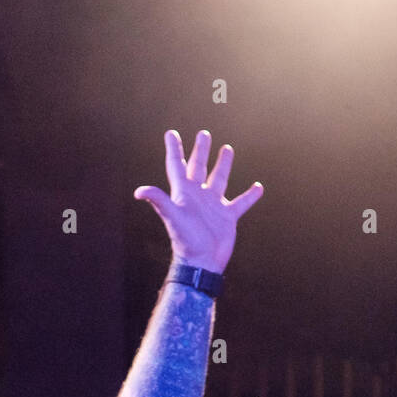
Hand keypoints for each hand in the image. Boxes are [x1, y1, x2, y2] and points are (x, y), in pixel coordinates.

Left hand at [134, 129, 262, 274]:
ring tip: (227, 149)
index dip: (174, 149)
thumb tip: (138, 192)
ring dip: (223, 164)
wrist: (202, 263)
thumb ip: (158, 201)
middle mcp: (198, 196)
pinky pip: (241, 202)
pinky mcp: (227, 217)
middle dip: (200, 150)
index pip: (177, 165)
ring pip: (219, 179)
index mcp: (183, 192)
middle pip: (199, 167)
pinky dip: (250, 195)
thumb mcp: (172, 217)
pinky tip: (258, 187)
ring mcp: (213, 205)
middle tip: (203, 134)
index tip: (171, 133)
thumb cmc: (186, 240)